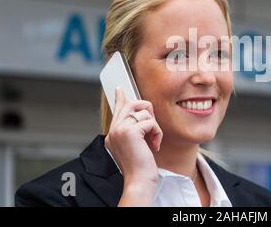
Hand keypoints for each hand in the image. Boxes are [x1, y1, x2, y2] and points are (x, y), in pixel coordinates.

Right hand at [105, 87, 162, 205]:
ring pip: (144, 111)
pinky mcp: (130, 132)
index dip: (121, 98)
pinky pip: (150, 122)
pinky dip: (157, 132)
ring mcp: (119, 130)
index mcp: (113, 133)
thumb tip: (140, 114)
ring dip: (154, 125)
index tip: (120, 89)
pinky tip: (154, 144)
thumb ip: (135, 129)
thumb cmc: (140, 166)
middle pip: (132, 104)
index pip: (118, 109)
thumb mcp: (136, 144)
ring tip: (153, 140)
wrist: (139, 180)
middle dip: (148, 111)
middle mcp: (113, 130)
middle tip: (152, 127)